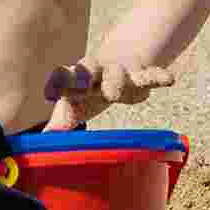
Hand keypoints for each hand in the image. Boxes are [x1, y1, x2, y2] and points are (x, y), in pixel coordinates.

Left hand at [42, 58, 175, 129]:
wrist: (118, 62)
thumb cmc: (89, 92)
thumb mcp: (74, 107)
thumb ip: (60, 123)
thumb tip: (40, 147)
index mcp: (75, 80)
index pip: (63, 76)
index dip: (57, 83)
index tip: (51, 94)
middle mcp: (94, 71)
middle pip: (87, 68)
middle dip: (82, 77)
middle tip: (78, 88)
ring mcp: (117, 71)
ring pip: (116, 73)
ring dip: (114, 81)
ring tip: (113, 94)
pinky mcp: (139, 75)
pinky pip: (149, 75)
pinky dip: (158, 77)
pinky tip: (169, 80)